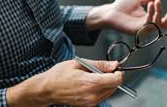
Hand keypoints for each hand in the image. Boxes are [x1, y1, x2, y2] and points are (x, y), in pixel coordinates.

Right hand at [7, 59, 122, 106]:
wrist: (47, 89)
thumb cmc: (59, 75)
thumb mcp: (79, 63)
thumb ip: (99, 64)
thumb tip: (113, 64)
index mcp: (91, 83)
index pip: (116, 80)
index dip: (119, 72)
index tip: (115, 68)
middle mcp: (92, 95)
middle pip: (115, 86)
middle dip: (113, 77)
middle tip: (103, 69)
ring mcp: (91, 102)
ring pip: (109, 92)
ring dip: (107, 83)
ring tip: (94, 76)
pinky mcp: (88, 105)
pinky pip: (102, 96)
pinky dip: (101, 88)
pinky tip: (91, 82)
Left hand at [86, 0, 166, 33]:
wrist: (109, 11)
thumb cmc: (121, 7)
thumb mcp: (137, 0)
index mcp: (148, 19)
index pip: (163, 21)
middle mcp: (146, 25)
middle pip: (164, 25)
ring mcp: (141, 29)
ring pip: (157, 24)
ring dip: (159, 12)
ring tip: (156, 2)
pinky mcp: (136, 30)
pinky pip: (148, 24)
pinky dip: (151, 14)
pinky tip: (151, 4)